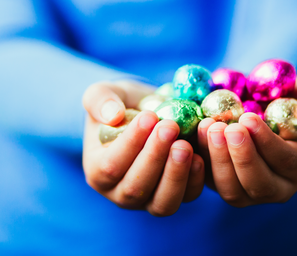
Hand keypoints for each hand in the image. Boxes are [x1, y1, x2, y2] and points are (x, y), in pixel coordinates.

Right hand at [82, 80, 204, 215]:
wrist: (148, 112)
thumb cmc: (121, 104)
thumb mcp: (102, 93)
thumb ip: (100, 100)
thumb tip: (112, 115)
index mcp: (97, 171)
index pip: (110, 166)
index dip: (130, 144)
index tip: (148, 117)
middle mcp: (120, 193)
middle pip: (136, 189)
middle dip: (155, 157)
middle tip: (170, 126)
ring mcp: (149, 200)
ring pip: (162, 203)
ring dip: (175, 174)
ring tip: (185, 144)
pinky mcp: (176, 195)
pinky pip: (187, 197)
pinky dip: (195, 180)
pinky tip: (199, 156)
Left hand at [196, 76, 296, 206]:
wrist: (257, 106)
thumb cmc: (288, 99)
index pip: (286, 161)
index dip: (266, 142)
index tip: (248, 118)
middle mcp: (277, 187)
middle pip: (258, 184)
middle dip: (240, 157)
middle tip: (224, 127)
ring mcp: (248, 193)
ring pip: (232, 190)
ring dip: (217, 160)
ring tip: (209, 126)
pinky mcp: (222, 187)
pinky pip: (209, 183)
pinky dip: (202, 161)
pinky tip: (196, 134)